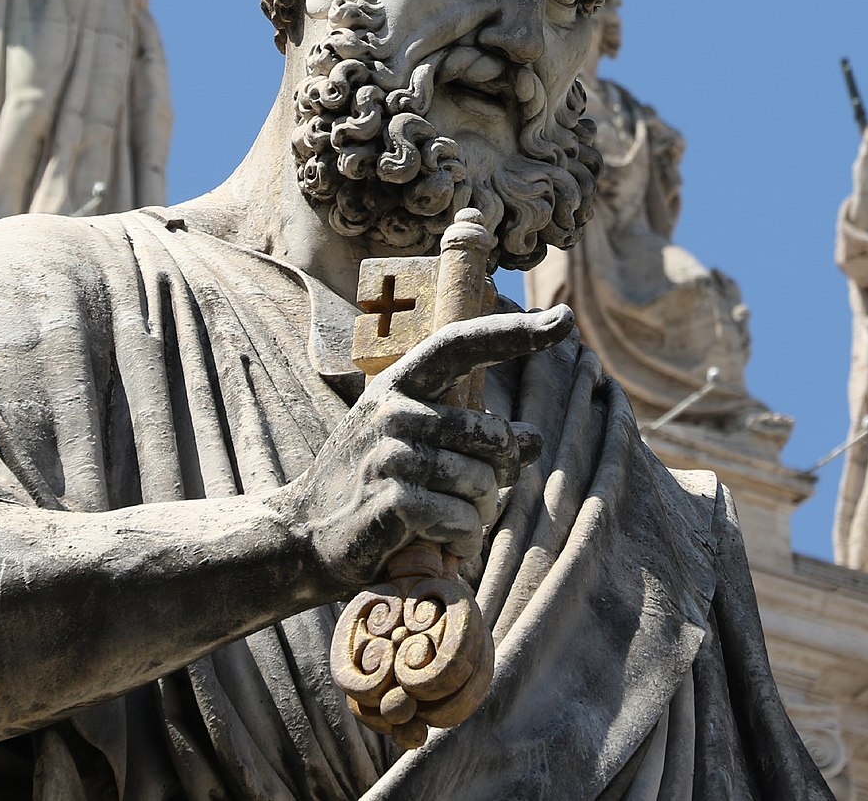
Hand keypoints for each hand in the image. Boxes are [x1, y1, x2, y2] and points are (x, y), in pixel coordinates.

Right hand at [271, 307, 567, 591]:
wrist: (304, 535)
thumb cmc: (370, 488)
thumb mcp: (415, 449)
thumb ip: (471, 439)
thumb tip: (535, 438)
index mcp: (399, 385)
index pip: (461, 344)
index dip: (514, 332)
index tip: (563, 320)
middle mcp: (392, 408)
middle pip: (492, 436)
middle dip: (498, 477)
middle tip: (471, 501)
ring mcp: (388, 452)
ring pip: (481, 483)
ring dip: (475, 516)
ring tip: (444, 526)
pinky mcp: (390, 498)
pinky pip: (461, 519)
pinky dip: (460, 541)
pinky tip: (437, 546)